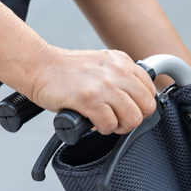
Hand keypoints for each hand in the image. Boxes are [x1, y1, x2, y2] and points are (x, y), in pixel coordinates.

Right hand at [29, 46, 156, 134]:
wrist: (40, 67)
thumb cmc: (67, 71)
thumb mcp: (102, 65)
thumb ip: (121, 78)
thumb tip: (136, 102)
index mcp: (122, 61)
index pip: (150, 90)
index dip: (140, 106)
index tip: (127, 109)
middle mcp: (117, 71)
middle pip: (146, 106)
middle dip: (133, 118)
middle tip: (117, 119)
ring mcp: (104, 85)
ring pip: (132, 118)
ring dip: (119, 126)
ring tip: (105, 121)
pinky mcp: (89, 99)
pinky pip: (110, 124)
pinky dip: (102, 128)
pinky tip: (92, 121)